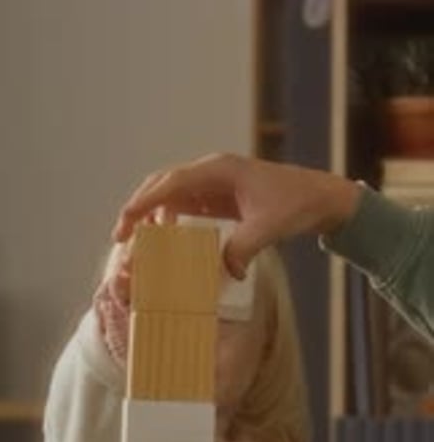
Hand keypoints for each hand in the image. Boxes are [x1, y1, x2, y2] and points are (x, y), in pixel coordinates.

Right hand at [112, 153, 360, 278]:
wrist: (321, 198)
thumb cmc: (297, 204)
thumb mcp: (268, 229)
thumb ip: (241, 248)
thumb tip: (222, 272)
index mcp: (220, 170)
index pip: (170, 183)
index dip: (143, 203)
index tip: (124, 223)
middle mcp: (213, 172)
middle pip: (163, 185)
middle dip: (139, 208)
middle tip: (121, 237)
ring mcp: (217, 183)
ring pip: (173, 195)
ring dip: (154, 215)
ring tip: (138, 242)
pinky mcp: (222, 198)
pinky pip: (189, 207)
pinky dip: (173, 222)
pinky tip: (167, 241)